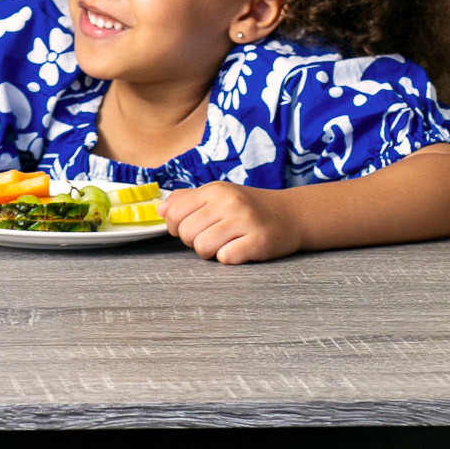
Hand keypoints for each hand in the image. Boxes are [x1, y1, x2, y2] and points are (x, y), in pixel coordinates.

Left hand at [163, 181, 298, 264]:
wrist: (290, 214)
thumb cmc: (248, 207)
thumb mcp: (218, 194)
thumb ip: (187, 199)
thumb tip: (159, 210)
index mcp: (214, 190)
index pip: (173, 212)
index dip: (174, 227)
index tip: (188, 229)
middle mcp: (228, 202)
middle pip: (186, 233)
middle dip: (193, 242)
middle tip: (210, 238)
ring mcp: (244, 221)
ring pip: (203, 247)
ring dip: (209, 253)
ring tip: (223, 245)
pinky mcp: (259, 241)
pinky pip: (226, 258)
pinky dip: (229, 258)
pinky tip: (239, 250)